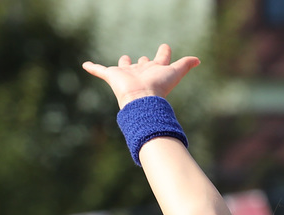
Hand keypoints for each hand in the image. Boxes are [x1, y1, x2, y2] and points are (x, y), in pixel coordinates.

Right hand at [82, 44, 199, 108]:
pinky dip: (92, 68)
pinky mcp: (112, 76)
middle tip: (144, 59)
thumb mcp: (175, 72)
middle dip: (143, 61)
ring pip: (123, 66)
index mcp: (154, 71)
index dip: (164, 53)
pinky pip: (100, 70)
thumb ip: (186, 65)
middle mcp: (141, 72)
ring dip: (123, 63)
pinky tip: (85, 65)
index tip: (165, 47)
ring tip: (122, 60)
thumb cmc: (158, 87)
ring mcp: (126, 74)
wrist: (141, 99)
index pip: (160, 60)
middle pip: (142, 64)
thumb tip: (198, 60)